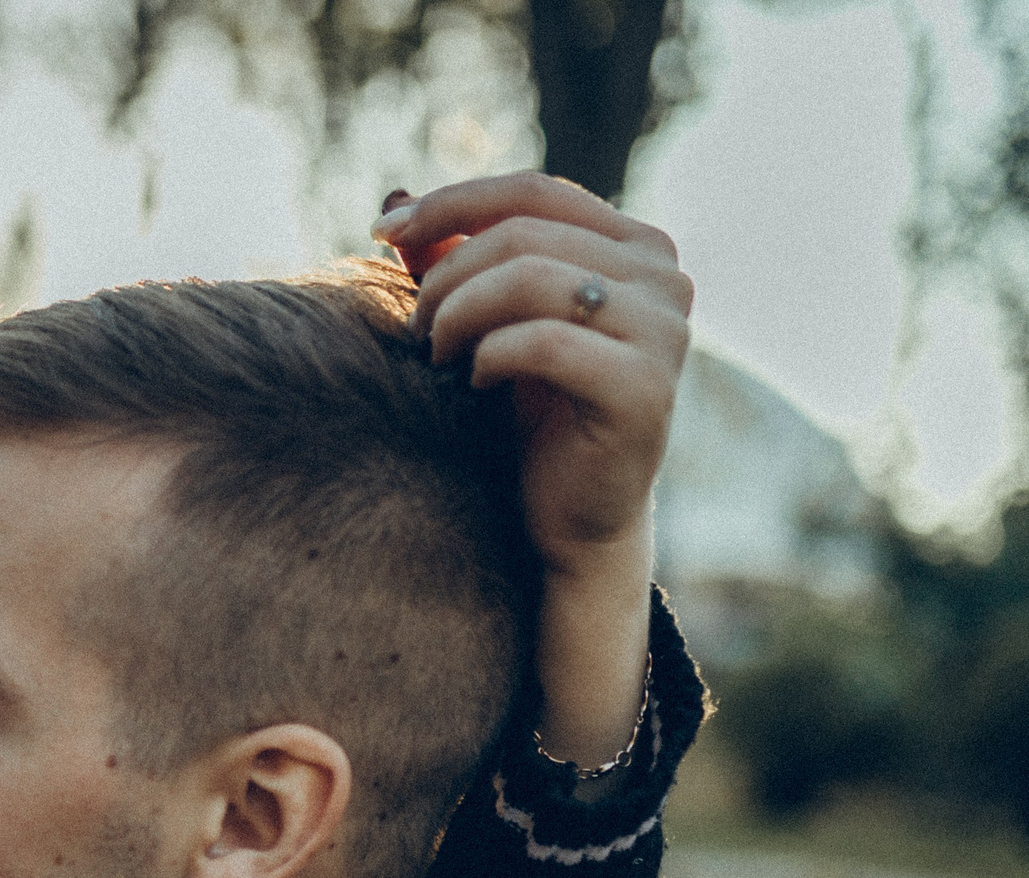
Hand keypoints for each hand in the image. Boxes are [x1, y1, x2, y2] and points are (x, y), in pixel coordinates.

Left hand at [373, 173, 692, 775]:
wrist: (570, 518)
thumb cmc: (527, 417)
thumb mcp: (486, 324)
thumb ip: (454, 260)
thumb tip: (392, 199)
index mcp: (634, 247)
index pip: (534, 191)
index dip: (451, 202)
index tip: (379, 234)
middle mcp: (664, 277)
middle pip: (525, 234)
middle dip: (448, 276)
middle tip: (417, 330)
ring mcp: (666, 331)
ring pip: (533, 278)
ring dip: (461, 313)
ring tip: (438, 356)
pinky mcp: (646, 389)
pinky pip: (544, 341)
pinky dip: (491, 356)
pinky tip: (474, 383)